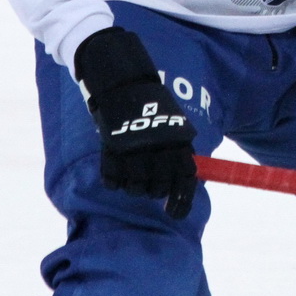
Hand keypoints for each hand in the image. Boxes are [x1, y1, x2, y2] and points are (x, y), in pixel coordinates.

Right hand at [72, 26, 197, 218]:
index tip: (173, 214)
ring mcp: (134, 148)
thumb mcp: (174, 125)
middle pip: (156, 188)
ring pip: (135, 188)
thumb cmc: (151, 106)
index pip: (184, 180)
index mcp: (179, 141)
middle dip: (152, 191)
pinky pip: (112, 180)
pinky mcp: (111, 148)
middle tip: (147, 182)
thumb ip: (179, 153)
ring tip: (131, 174)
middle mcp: (159, 146)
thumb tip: (183, 185)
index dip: (181, 202)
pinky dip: (113, 179)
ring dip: (132, 187)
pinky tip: (115, 171)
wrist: (123, 80)